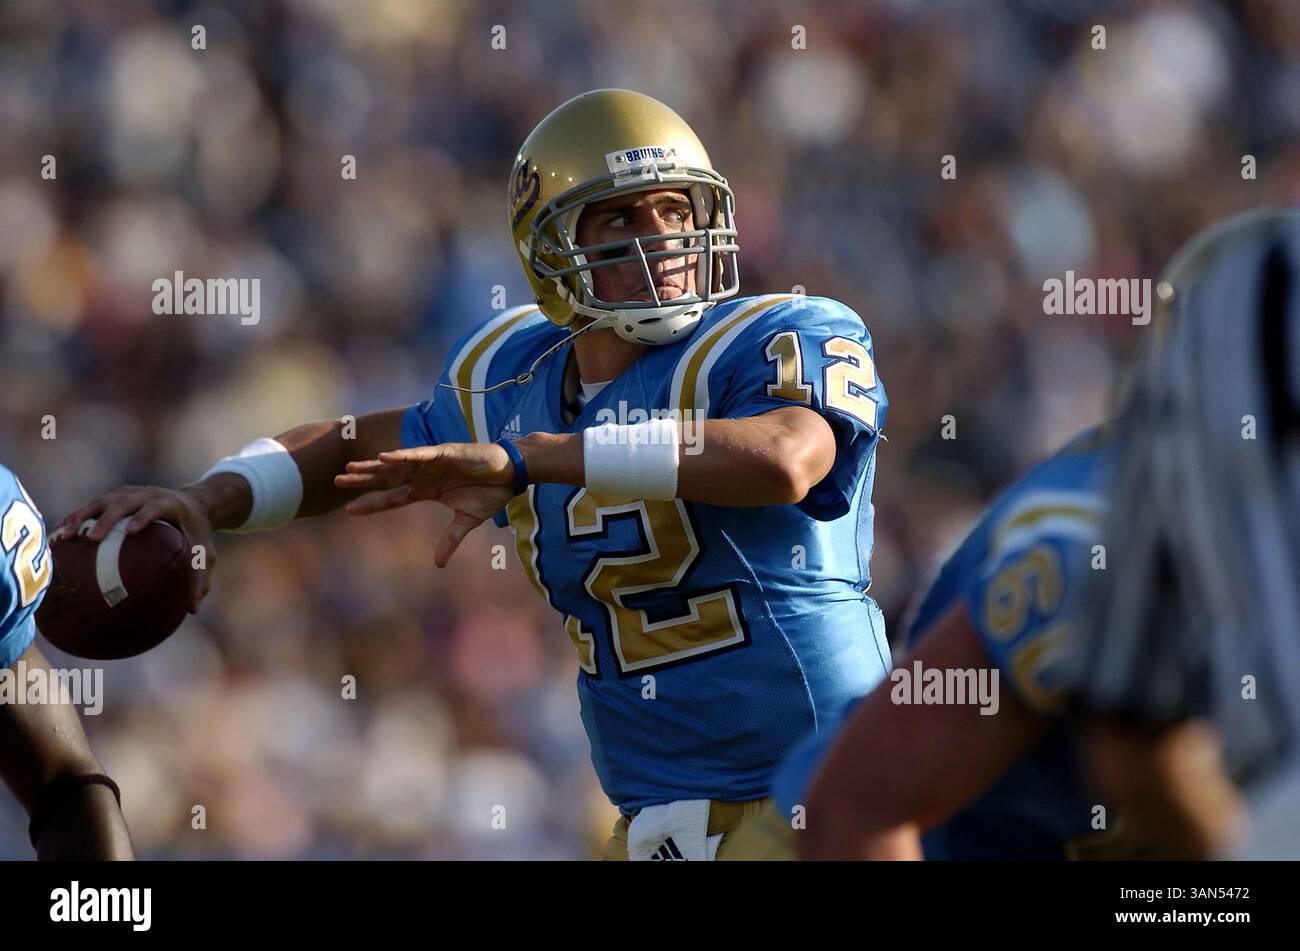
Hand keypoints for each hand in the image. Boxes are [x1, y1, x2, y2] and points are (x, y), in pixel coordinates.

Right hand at [53, 485, 217, 612]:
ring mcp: (128, 493)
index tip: (131, 531)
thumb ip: (201, 578)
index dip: (144, 516)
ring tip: (63, 537)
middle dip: (107, 518)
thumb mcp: (205, 553)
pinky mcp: (114, 497)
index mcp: (170, 503)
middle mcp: (147, 494)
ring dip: (81, 516)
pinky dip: (75, 519)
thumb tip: (192, 610)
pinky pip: (91, 506)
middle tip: (92, 538)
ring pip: (100, 501)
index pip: (155, 506)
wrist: (192, 503)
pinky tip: (59, 538)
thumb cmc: (197, 532)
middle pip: (123, 501)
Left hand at [334, 444, 518, 566]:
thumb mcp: (467, 521)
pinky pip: (419, 455)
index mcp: (426, 490)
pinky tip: (384, 458)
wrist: (511, 474)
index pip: (393, 498)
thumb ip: (450, 540)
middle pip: (387, 479)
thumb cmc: (490, 492)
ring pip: (396, 465)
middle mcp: (423, 475)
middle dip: (363, 480)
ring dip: (374, 467)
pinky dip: (402, 456)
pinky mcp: (444, 453)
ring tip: (352, 469)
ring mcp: (431, 463)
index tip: (349, 510)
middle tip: (337, 482)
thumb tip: (438, 565)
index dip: (372, 503)